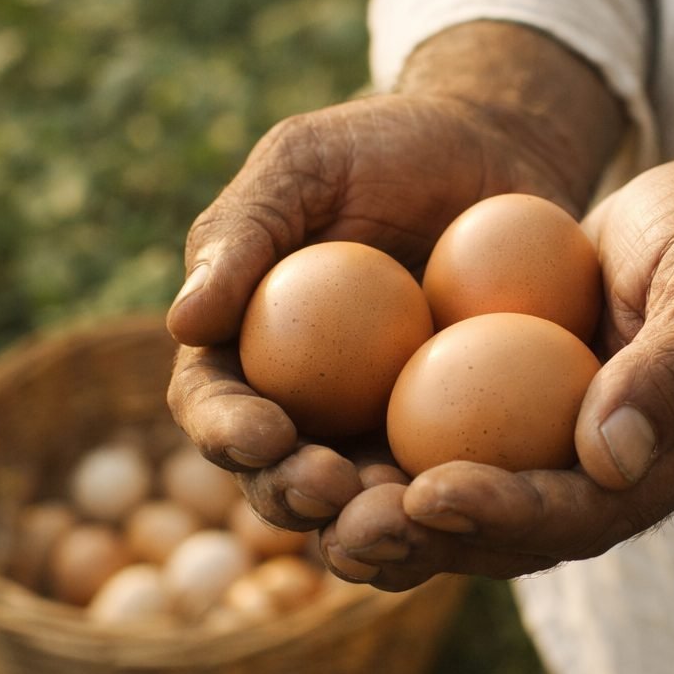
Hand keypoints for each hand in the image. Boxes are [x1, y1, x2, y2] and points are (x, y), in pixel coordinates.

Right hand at [165, 21, 624, 534]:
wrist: (489, 155)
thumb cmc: (384, 149)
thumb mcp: (305, 164)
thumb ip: (241, 234)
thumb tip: (184, 322)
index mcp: (250, 347)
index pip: (215, 403)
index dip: (227, 429)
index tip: (264, 432)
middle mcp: (308, 402)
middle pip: (280, 475)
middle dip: (293, 494)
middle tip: (329, 487)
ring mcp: (382, 426)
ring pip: (361, 501)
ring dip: (369, 524)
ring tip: (399, 518)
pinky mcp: (456, 436)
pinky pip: (449, 484)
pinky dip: (452, 507)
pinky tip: (473, 506)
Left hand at [323, 151, 673, 589]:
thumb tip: (608, 456)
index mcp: (670, 465)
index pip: (582, 512)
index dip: (506, 512)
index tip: (428, 494)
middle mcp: (610, 479)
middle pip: (513, 537)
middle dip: (428, 540)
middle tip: (345, 530)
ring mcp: (562, 452)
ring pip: (470, 510)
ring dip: (392, 520)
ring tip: (313, 510)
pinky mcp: (520, 418)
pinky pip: (450, 451)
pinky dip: (389, 462)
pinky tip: (319, 448)